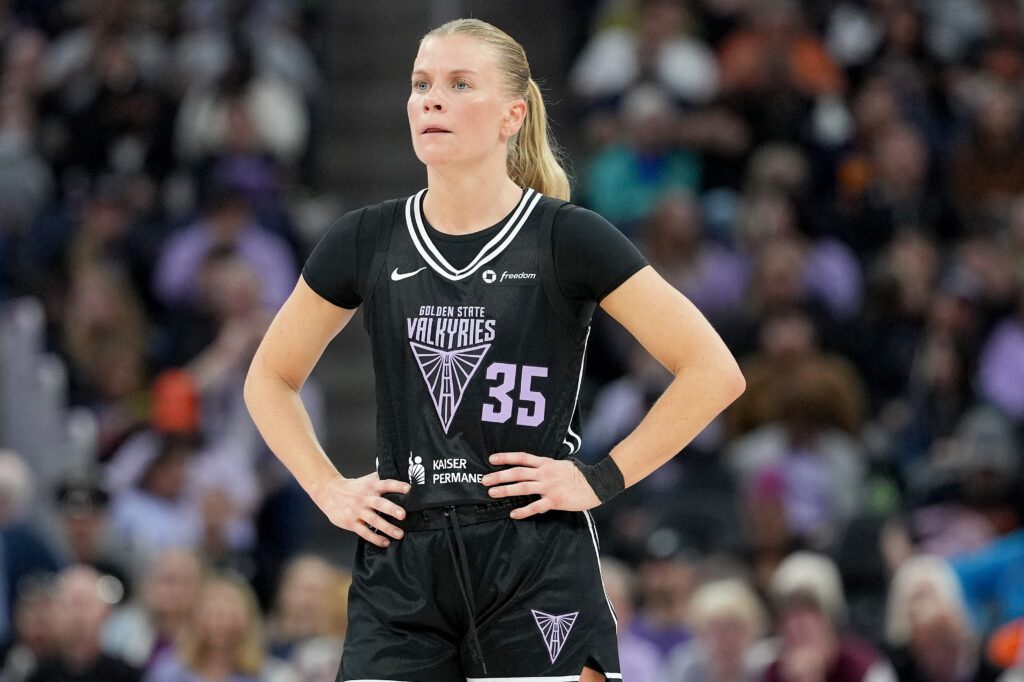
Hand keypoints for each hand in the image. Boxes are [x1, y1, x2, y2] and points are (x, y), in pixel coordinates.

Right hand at [311, 473, 409, 546]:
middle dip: (392, 509)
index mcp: (371, 486)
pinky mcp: (351, 522)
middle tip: (403, 515)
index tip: (408, 489)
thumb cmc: (354, 487)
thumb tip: (401, 474)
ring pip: (374, 520)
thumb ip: (381, 478)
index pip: (386, 484)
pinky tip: (385, 542)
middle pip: (380, 503)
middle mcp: (365, 498)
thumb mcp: (366, 480)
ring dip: (387, 528)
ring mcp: (358, 511)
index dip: (397, 486)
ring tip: (400, 534)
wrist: (330, 492)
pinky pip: (364, 532)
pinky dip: (375, 538)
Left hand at [482, 452, 600, 518]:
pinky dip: (523, 511)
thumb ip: (546, 467)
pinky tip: (513, 514)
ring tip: (492, 493)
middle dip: (499, 476)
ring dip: (506, 490)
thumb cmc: (579, 475)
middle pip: (518, 473)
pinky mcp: (555, 501)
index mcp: (546, 463)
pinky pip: (536, 506)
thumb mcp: (561, 465)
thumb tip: (534, 471)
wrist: (596, 484)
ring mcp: (549, 487)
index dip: (506, 457)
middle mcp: (545, 473)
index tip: (491, 459)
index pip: (522, 457)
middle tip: (484, 480)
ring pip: (523, 488)